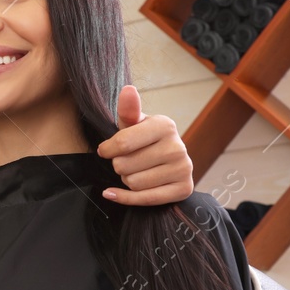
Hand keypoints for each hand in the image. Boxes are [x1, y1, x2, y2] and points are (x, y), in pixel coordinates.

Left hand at [96, 85, 194, 204]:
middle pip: (124, 166)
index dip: (107, 149)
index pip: (122, 142)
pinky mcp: (184, 189)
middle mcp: (178, 146)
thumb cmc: (144, 140)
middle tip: (129, 161)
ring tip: (137, 171)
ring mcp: (183, 169)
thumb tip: (128, 89)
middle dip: (120, 166)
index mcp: (165, 125)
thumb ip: (128, 110)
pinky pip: (144, 199)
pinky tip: (114, 192)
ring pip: (133, 183)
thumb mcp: (134, 124)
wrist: (168, 161)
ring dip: (127, 180)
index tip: (105, 150)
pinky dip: (124, 198)